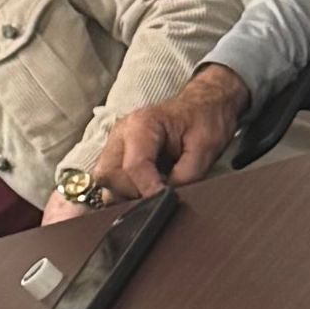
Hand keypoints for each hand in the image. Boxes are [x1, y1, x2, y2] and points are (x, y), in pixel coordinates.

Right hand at [50, 87, 190, 211]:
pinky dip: (123, 189)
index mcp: (143, 124)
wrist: (199, 106)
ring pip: (103, 179)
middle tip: (158, 192)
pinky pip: (108, 179)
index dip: (149, 191)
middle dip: (132, 192)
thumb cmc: (203, 121)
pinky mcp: (114, 153)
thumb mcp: (205, 148)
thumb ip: (186, 176)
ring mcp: (114, 142)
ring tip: (153, 187)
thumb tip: (167, 199)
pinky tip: (145, 186)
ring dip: (125, 192)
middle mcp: (121, 132)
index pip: (134, 166)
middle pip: (108, 175)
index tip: (167, 202)